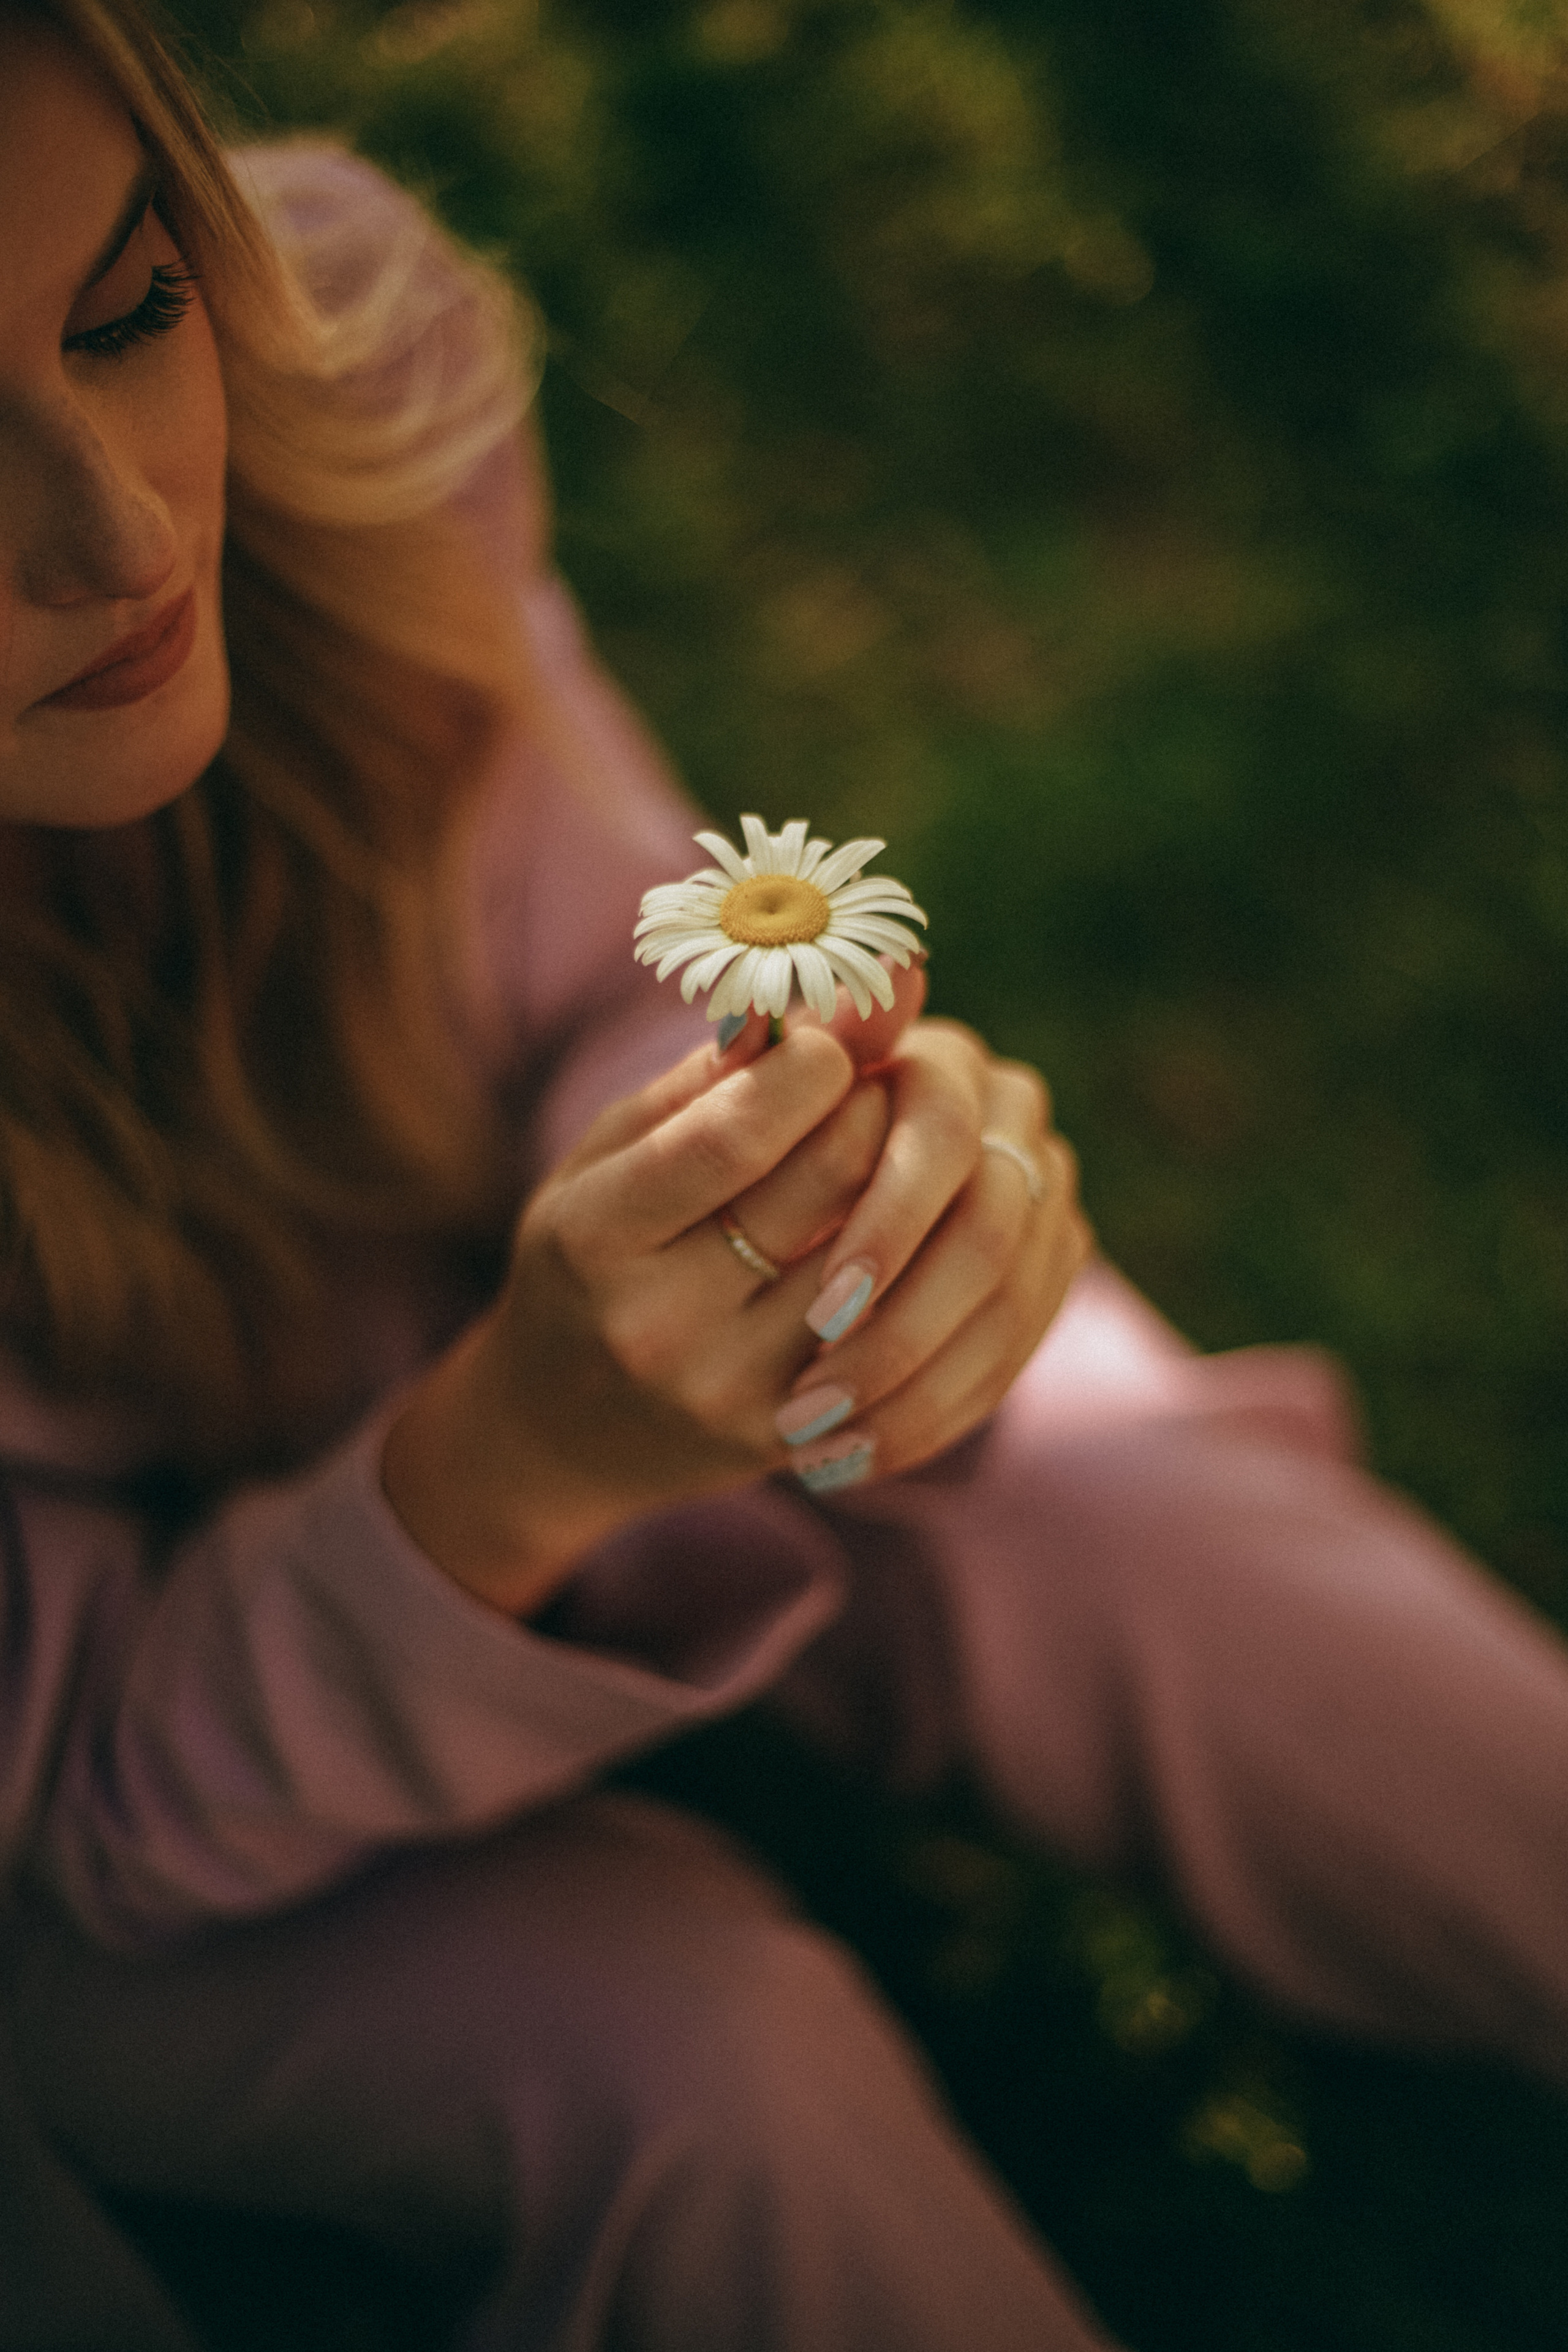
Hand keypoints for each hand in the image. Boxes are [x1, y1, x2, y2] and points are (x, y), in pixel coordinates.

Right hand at [383, 964, 1089, 1613]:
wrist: (558, 1428)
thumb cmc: (591, 1255)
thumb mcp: (614, 1153)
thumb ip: (721, 1074)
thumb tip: (849, 989)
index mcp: (597, 1236)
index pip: (739, 1135)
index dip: (814, 1066)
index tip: (828, 1044)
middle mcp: (660, 1325)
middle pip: (830, 1180)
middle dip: (872, 1107)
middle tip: (870, 1086)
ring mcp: (730, 1392)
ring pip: (882, 1256)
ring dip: (906, 1182)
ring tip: (882, 1154)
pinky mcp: (788, 1437)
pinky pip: (896, 1332)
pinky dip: (914, 1266)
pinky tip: (892, 1234)